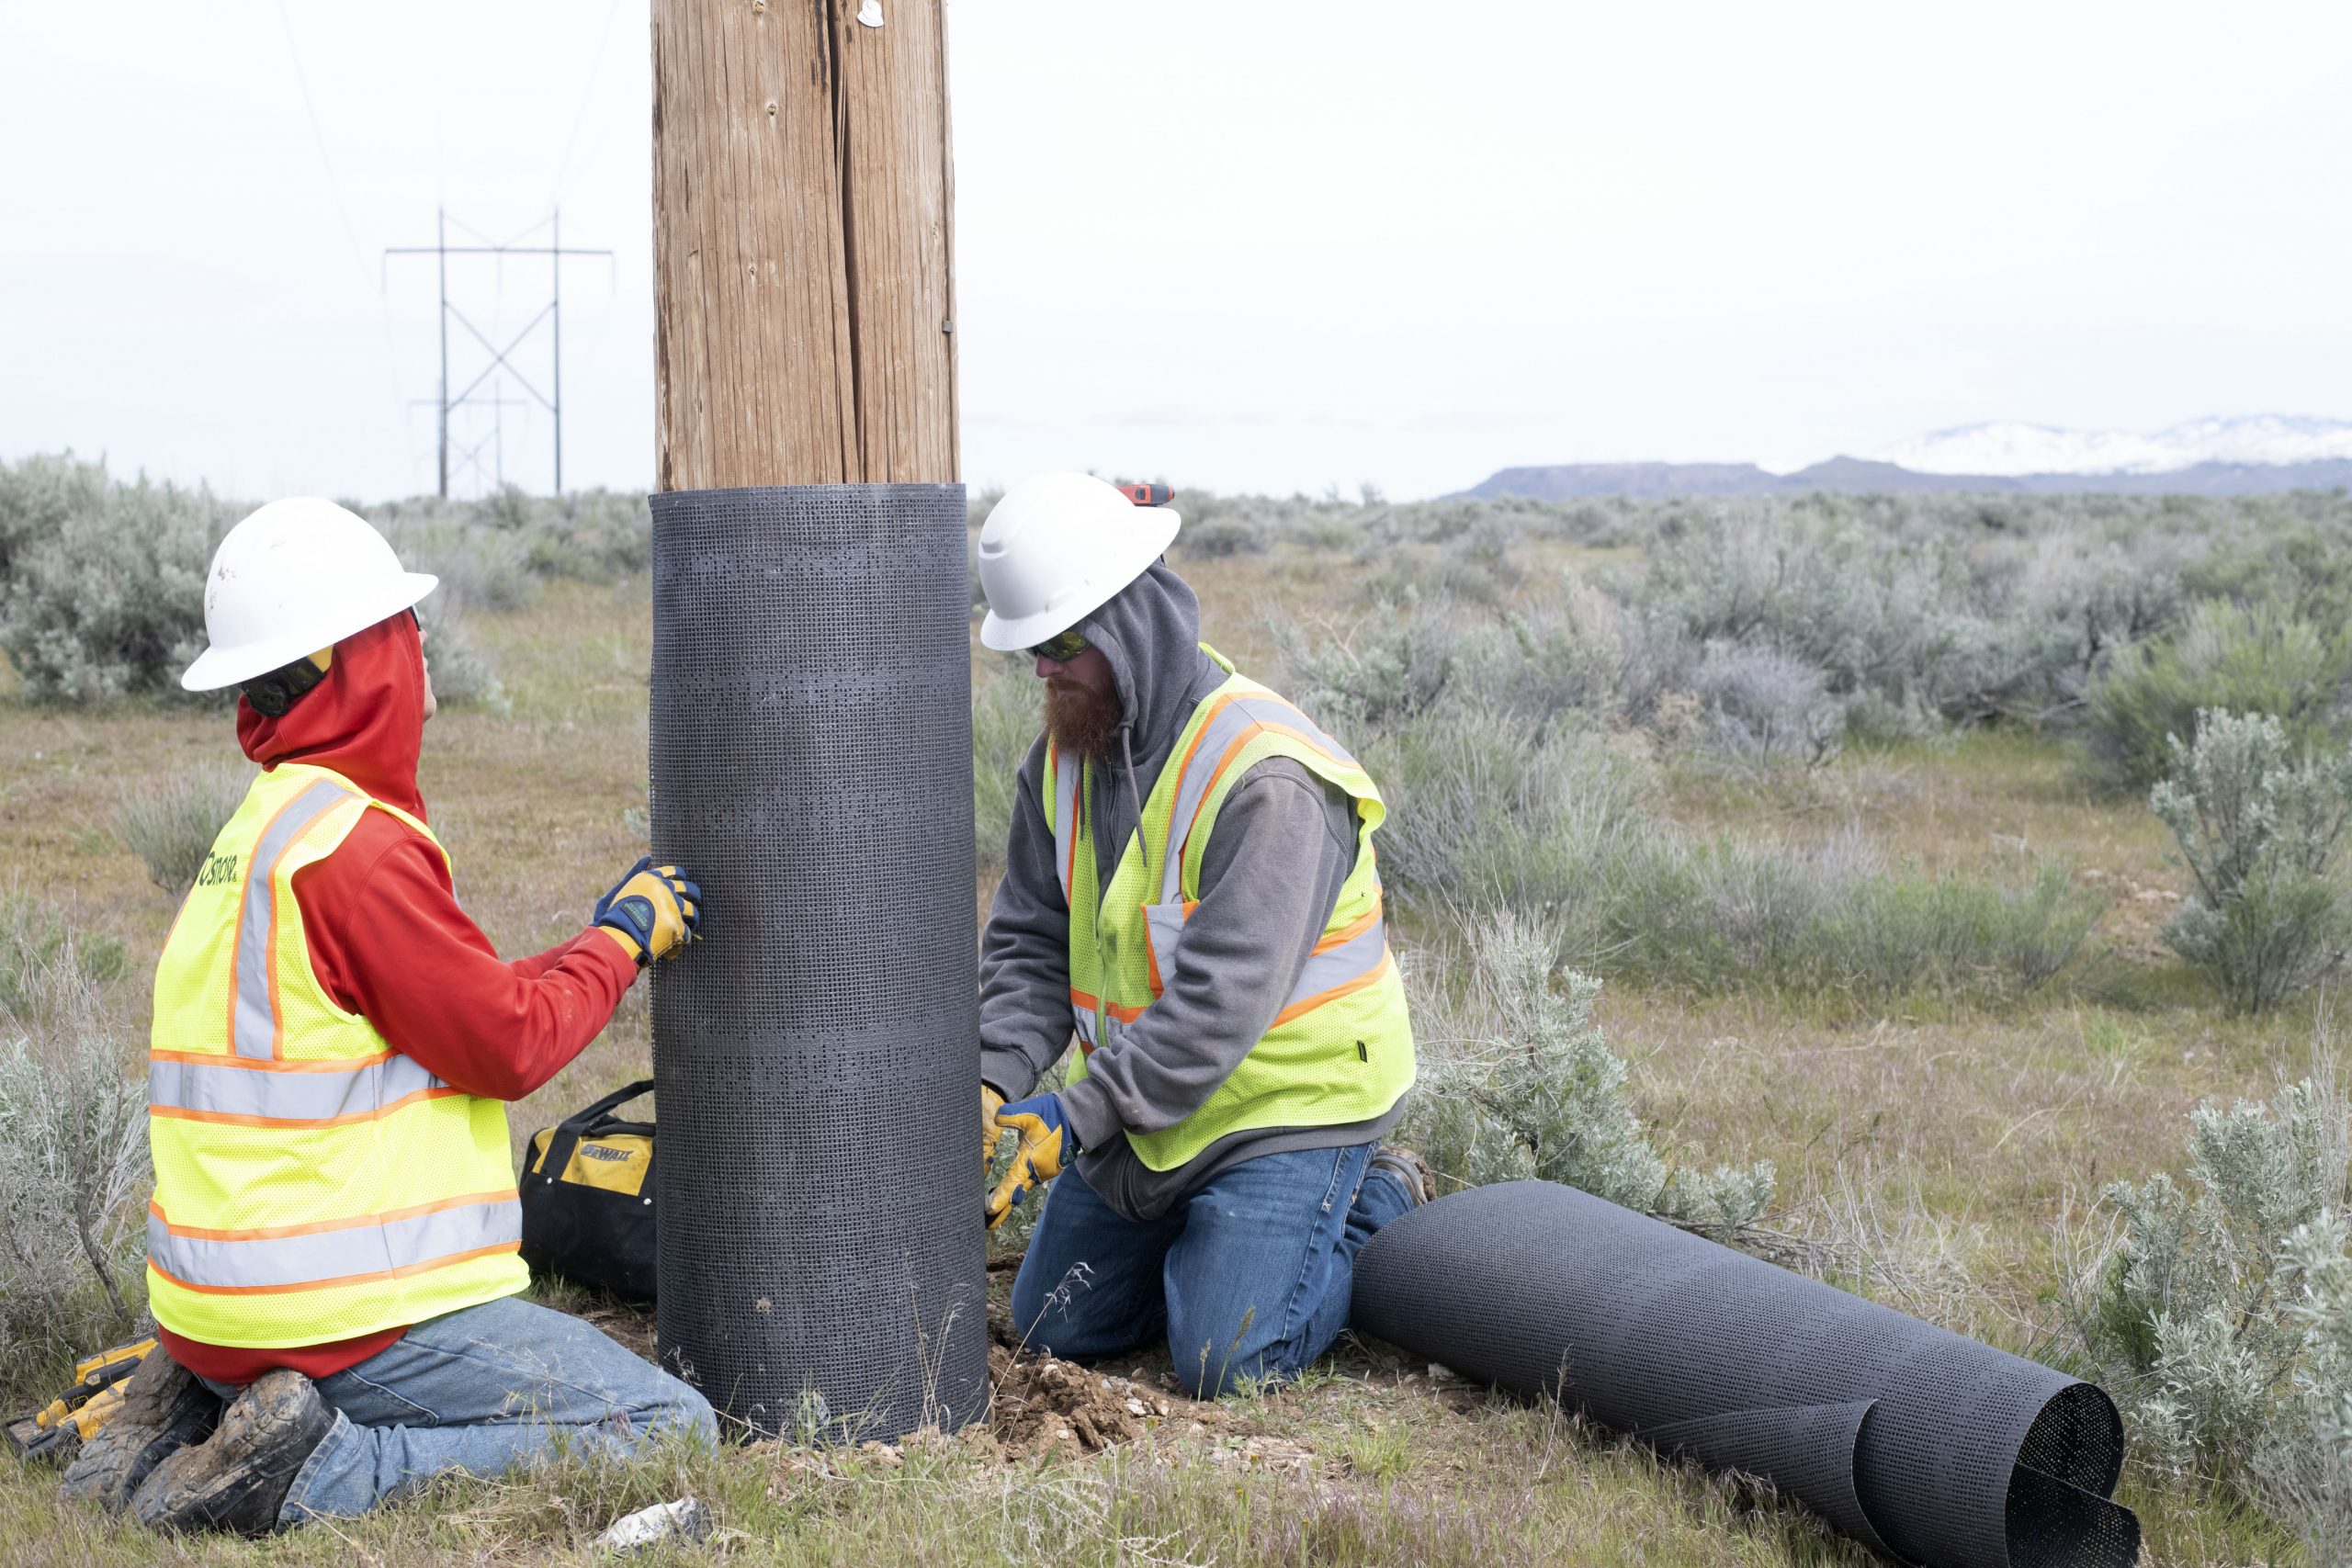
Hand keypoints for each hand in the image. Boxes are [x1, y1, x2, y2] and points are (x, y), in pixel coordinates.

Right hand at [594, 856, 702, 964]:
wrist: (615, 934)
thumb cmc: (611, 914)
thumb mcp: (619, 890)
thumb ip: (634, 875)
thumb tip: (648, 858)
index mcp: (652, 879)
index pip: (674, 872)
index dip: (680, 875)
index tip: (683, 880)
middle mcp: (666, 890)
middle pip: (689, 889)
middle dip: (694, 894)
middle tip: (696, 899)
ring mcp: (673, 907)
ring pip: (692, 910)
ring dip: (694, 917)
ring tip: (693, 923)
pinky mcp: (677, 925)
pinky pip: (686, 932)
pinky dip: (684, 937)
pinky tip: (680, 941)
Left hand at [984, 1093, 1075, 1229]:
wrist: (1076, 1119)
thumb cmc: (1052, 1115)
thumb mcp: (1030, 1113)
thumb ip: (1012, 1116)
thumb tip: (996, 1117)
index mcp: (1030, 1159)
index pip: (1012, 1182)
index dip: (1001, 1197)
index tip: (989, 1210)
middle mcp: (1038, 1171)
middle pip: (1016, 1192)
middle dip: (1002, 1208)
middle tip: (988, 1223)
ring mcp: (1044, 1172)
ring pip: (1023, 1187)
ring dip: (1010, 1197)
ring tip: (994, 1211)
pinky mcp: (1048, 1169)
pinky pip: (1030, 1181)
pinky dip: (1019, 1187)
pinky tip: (1011, 1188)